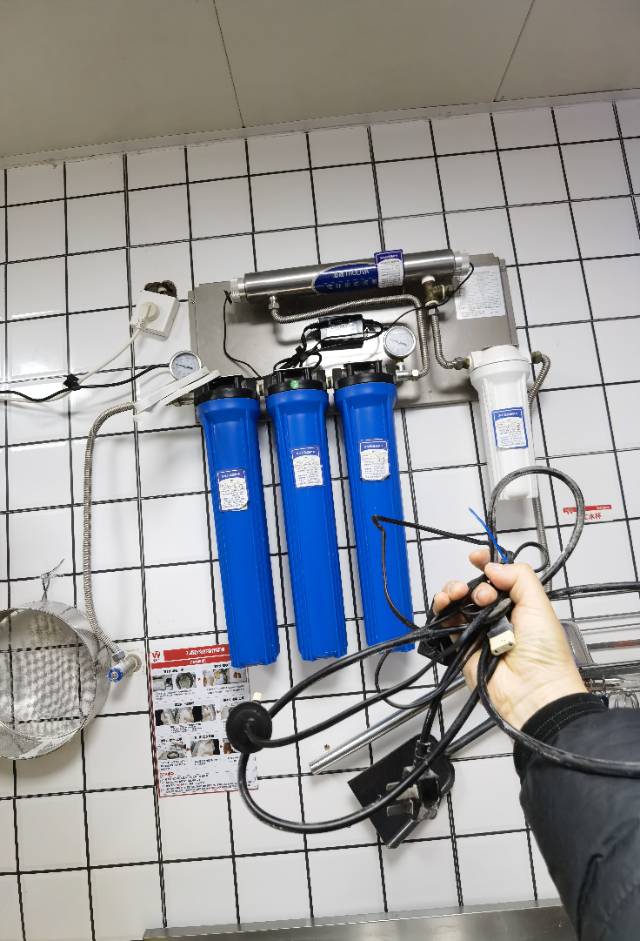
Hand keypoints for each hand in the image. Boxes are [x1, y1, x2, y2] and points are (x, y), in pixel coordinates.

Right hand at [433, 549, 585, 728]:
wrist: (533, 692)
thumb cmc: (546, 655)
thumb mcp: (539, 605)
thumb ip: (519, 577)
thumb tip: (492, 566)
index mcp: (520, 605)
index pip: (500, 577)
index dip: (488, 564)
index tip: (477, 557)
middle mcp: (499, 616)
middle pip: (476, 587)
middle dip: (474, 582)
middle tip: (484, 596)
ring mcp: (480, 631)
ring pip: (458, 602)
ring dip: (453, 591)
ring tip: (458, 594)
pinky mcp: (464, 645)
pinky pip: (447, 623)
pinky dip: (442, 610)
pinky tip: (446, 604)